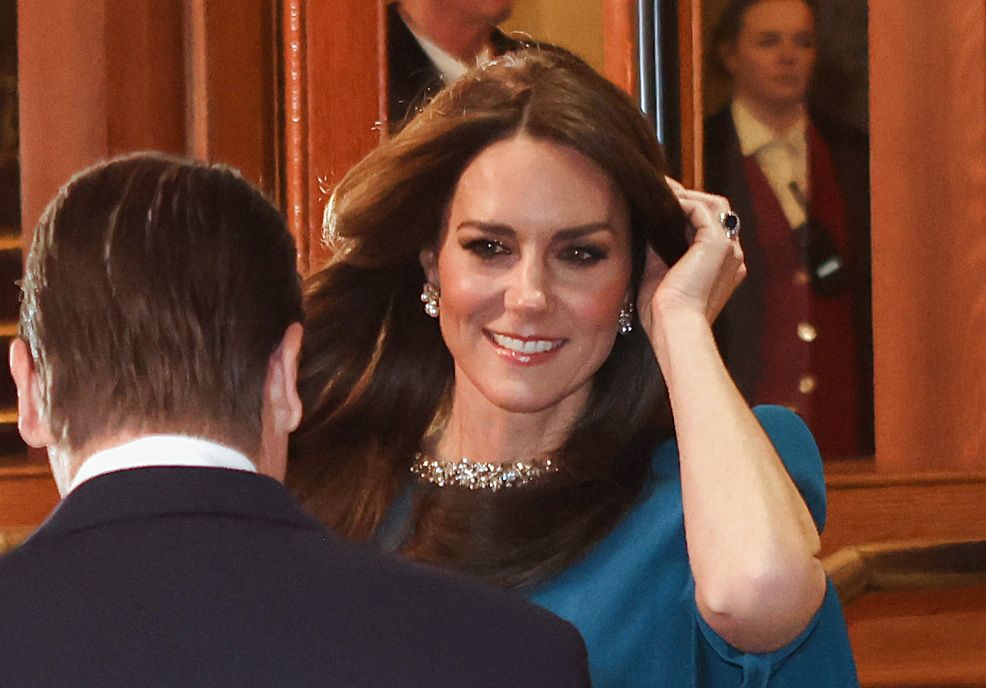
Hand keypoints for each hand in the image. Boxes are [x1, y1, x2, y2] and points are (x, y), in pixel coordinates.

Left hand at [637, 178, 745, 338]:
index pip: (711, 227)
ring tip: (663, 191)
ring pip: (716, 205)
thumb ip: (659, 247)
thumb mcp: (659, 271)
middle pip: (718, 211)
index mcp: (722, 267)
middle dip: (690, 197)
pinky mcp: (718, 244)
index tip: (663, 202)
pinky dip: (684, 202)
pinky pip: (704, 210)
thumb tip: (647, 223)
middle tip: (662, 189)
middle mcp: (733, 256)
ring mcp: (730, 249)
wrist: (672, 324)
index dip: (688, 212)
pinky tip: (665, 203)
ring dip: (688, 195)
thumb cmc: (662, 311)